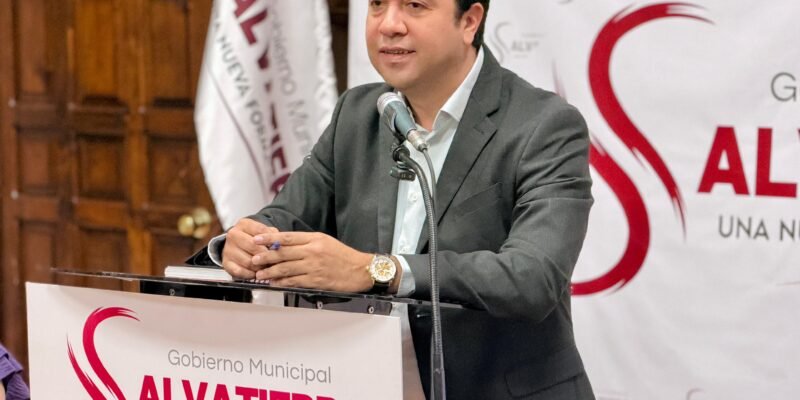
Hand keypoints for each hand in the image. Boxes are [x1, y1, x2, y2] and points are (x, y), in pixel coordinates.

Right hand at [221, 219, 278, 278]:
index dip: (271, 239)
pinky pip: (240, 271)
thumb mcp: (264, 232)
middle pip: (253, 246)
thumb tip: (278, 244)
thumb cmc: (255, 238)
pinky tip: (257, 274)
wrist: (238, 246)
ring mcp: (228, 249)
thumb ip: (272, 235)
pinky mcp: (225, 262)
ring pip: (248, 261)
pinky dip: (250, 274)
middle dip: (266, 255)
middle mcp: (233, 234)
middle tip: (274, 260)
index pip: (260, 230)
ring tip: (267, 268)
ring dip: (260, 267)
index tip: (278, 246)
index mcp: (244, 224)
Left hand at [251, 232, 374, 292]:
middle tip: (254, 259)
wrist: (361, 270)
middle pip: (283, 253)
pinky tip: (274, 283)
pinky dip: (282, 282)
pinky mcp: (316, 280)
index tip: (256, 239)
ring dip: (270, 272)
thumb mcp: (325, 241)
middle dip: (266, 256)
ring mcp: (314, 266)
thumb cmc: (343, 256)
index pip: (287, 237)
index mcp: (314, 239)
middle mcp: (313, 251)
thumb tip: (284, 243)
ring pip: (286, 268)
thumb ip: (306, 242)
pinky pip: (294, 281)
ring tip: (260, 274)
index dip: (269, 238)